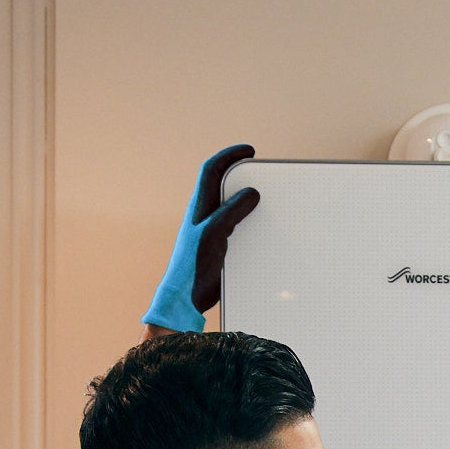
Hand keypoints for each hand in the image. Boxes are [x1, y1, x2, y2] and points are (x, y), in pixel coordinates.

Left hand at [142, 144, 260, 332]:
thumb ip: (232, 211)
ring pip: (229, 204)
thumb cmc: (193, 266)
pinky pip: (237, 225)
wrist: (185, 297)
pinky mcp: (220, 246)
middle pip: (221, 183)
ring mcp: (212, 230)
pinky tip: (262, 226)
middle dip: (239, 171)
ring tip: (264, 193)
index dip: (229, 155)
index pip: (212, 170)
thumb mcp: (215, 233)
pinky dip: (249, 219)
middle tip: (258, 167)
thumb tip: (251, 192)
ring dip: (245, 196)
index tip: (249, 151)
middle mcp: (205, 215)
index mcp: (200, 207)